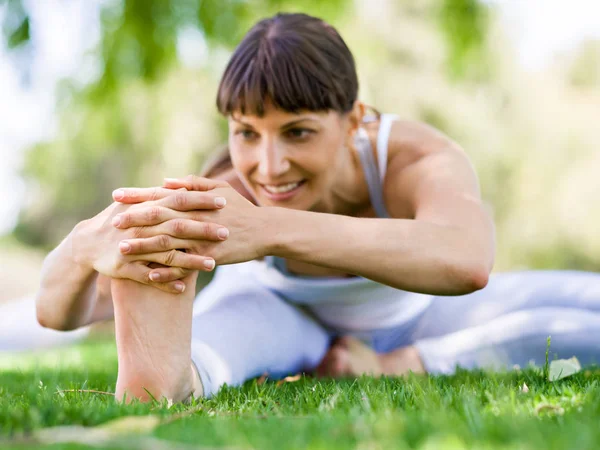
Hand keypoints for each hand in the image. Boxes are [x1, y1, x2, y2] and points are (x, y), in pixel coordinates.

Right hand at [73, 194, 225, 293]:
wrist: (86, 243)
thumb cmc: (119, 220)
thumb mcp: (136, 204)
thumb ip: (162, 197)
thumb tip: (187, 188)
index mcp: (146, 209)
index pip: (179, 201)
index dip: (201, 201)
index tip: (224, 202)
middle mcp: (141, 227)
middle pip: (177, 228)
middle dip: (202, 230)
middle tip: (226, 233)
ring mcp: (133, 249)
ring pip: (166, 255)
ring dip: (190, 260)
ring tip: (213, 264)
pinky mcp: (125, 269)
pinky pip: (148, 278)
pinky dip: (166, 283)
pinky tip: (184, 287)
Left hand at [112, 175, 271, 281]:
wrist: (266, 231)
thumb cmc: (242, 209)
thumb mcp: (221, 190)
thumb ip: (193, 184)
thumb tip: (167, 180)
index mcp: (196, 201)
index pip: (162, 195)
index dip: (138, 195)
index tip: (116, 195)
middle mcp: (197, 217)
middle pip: (160, 217)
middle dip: (134, 219)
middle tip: (112, 222)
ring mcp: (203, 238)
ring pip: (168, 242)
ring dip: (144, 246)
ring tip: (121, 250)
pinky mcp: (210, 257)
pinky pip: (184, 266)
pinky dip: (167, 272)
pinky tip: (149, 276)